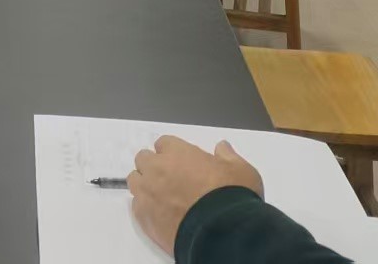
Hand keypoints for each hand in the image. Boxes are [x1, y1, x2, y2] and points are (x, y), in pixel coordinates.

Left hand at [128, 138, 263, 254]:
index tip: (183, 163)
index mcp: (177, 152)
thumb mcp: (241, 171)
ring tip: (162, 196)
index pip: (164, 143)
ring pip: (135, 180)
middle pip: (144, 159)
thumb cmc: (233, 197)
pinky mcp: (143, 217)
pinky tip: (161, 215)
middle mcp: (156, 168)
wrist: (223, 234)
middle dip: (155, 165)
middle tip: (172, 179)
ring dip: (145, 183)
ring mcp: (147, 193)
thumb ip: (228, 156)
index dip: (173, 153)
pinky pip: (136, 205)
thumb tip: (221, 146)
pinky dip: (146, 207)